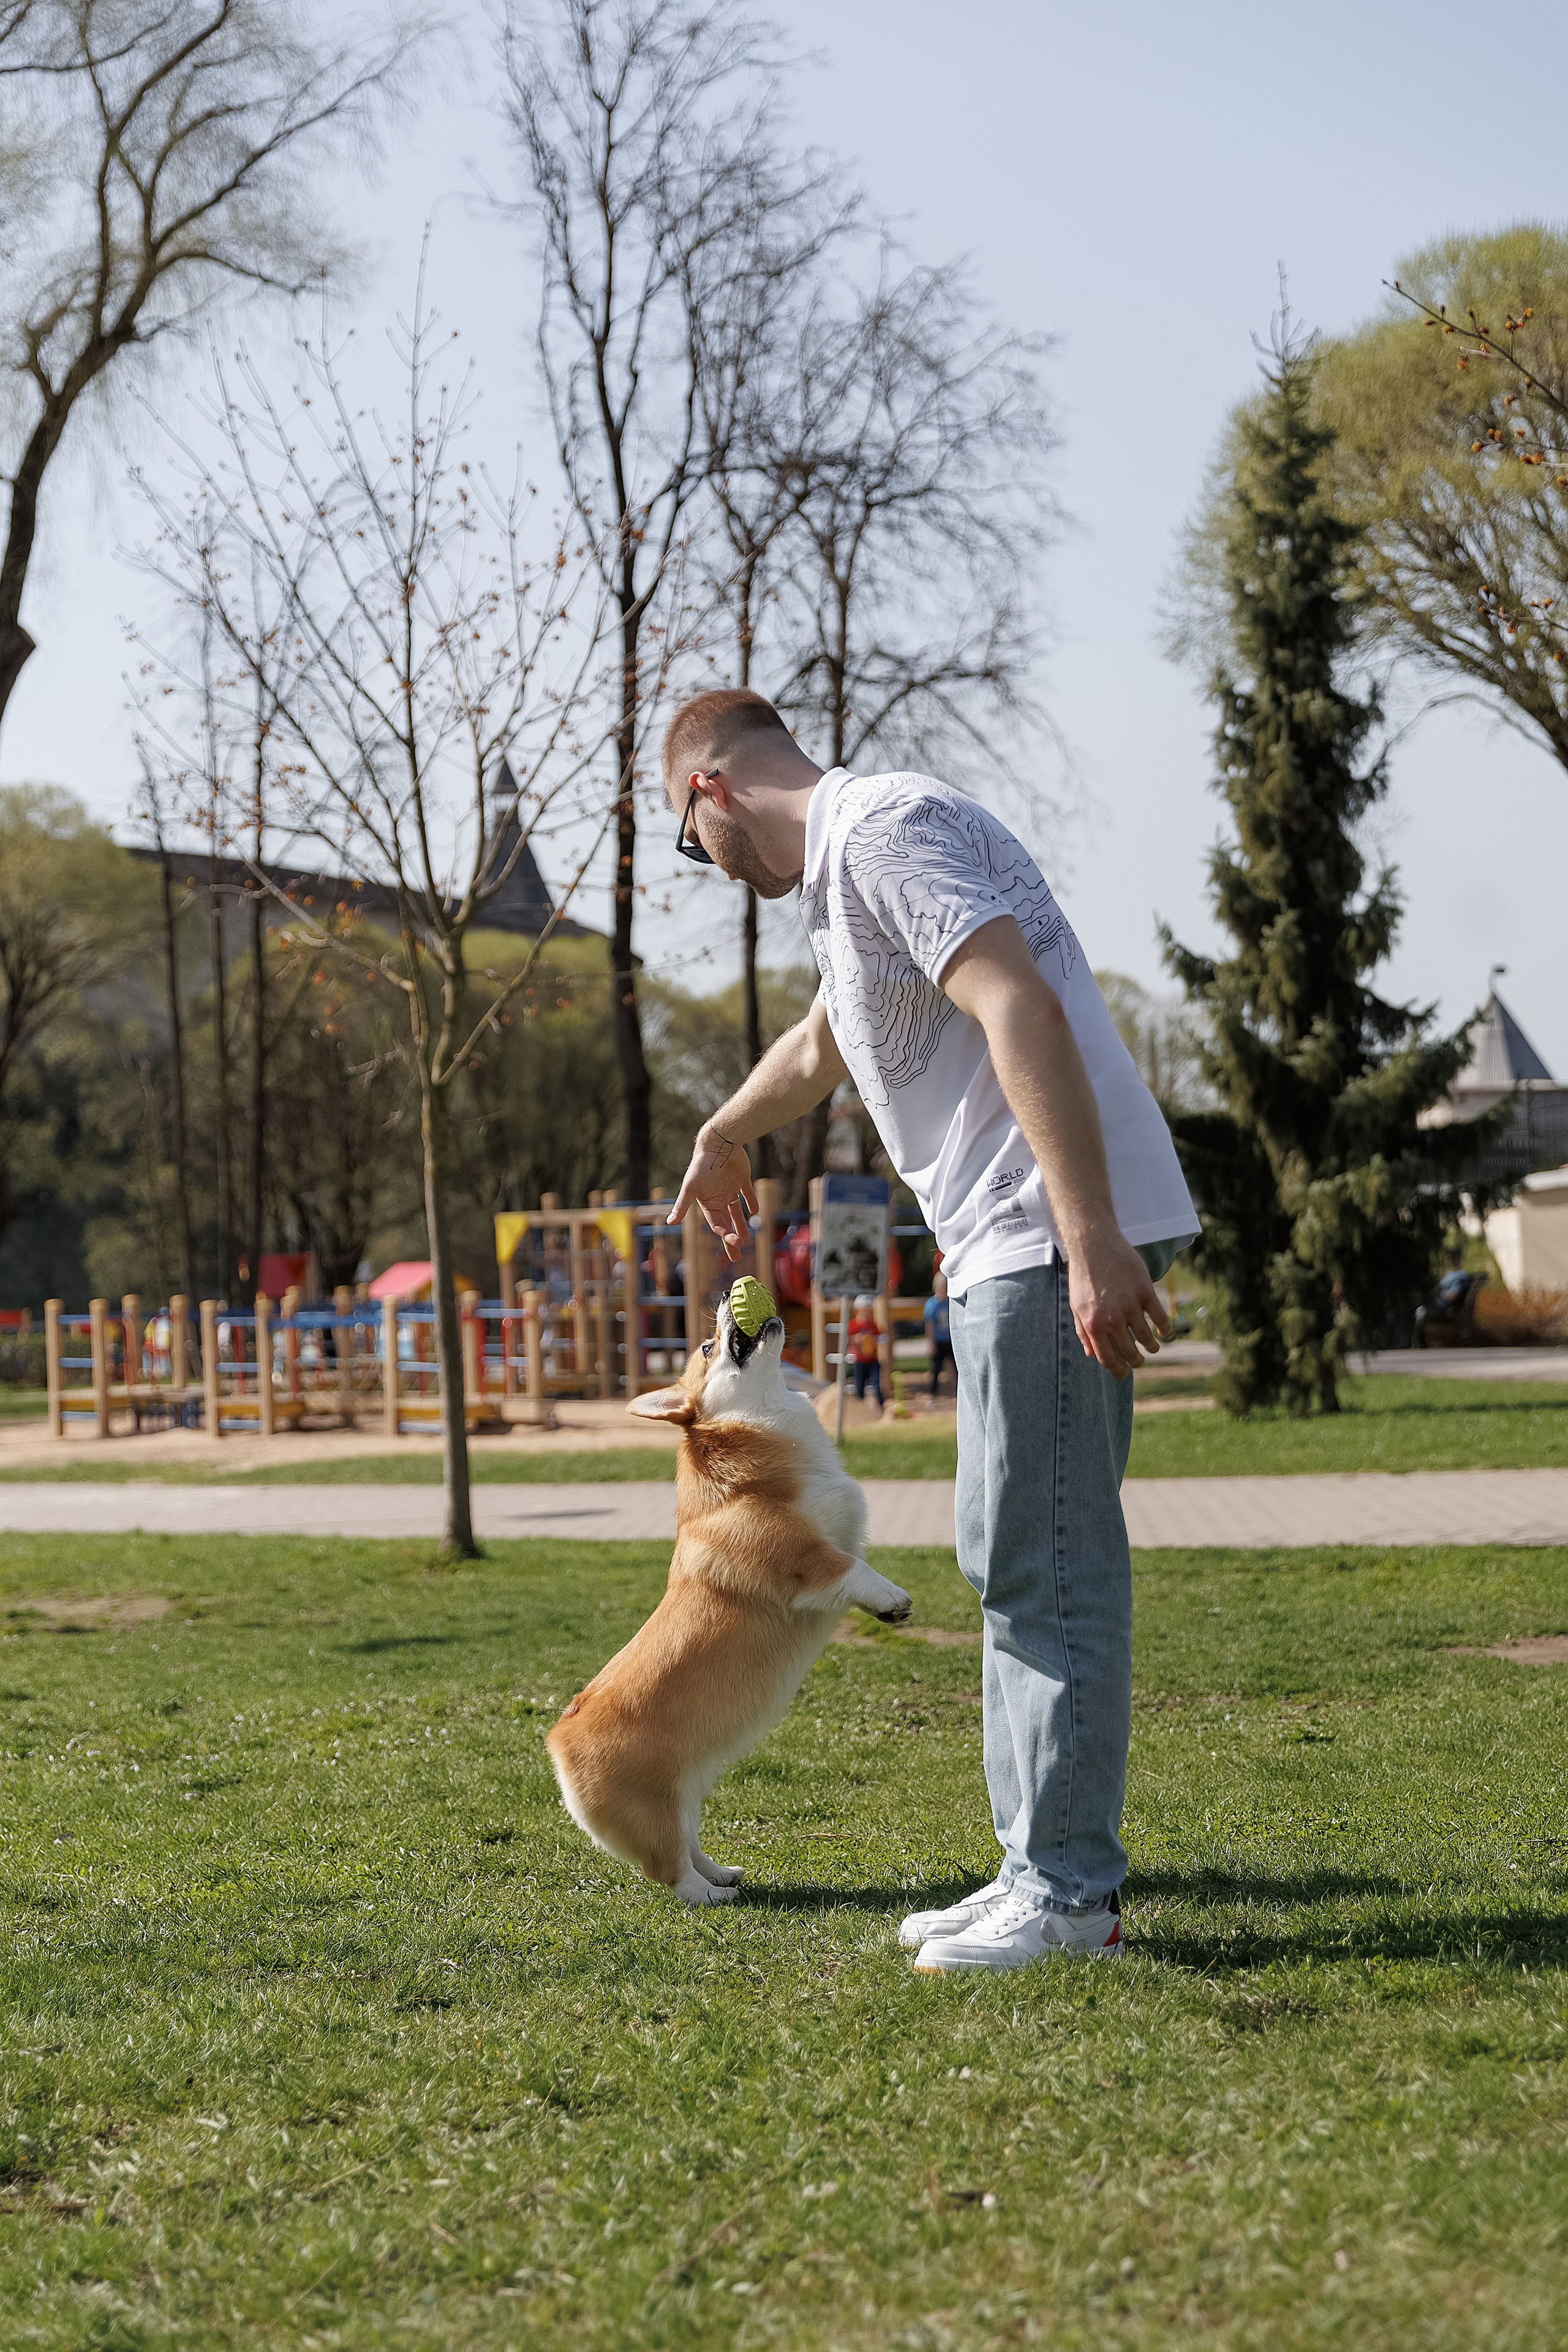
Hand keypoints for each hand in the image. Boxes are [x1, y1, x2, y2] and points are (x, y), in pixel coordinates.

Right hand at [668, 1125, 756, 1260]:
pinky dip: (751, 1202)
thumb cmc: (702, 1166)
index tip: (738, 1244)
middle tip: (737, 1256)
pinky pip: (747, 1193)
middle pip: (725, 1223)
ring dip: (741, 1225)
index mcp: (707, 1202)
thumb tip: (669, 1222)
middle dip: (730, 1239)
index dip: (726, 1236)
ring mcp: (729, 1188)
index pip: (717, 1224)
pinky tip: (755, 1212)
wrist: (719, 1143)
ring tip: (746, 1238)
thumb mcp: (691, 1188)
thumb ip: (682, 1205)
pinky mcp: (741, 1178)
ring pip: (736, 1211)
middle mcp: (717, 1197)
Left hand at [1066, 1229, 1169, 1375]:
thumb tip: (1091, 1355)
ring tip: (1153, 1347)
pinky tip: (1164, 1332)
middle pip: (1130, 1351)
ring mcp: (1130, 1306)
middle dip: (1136, 1362)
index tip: (1124, 1373)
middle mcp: (1112, 1319)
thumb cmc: (1083, 1277)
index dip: (1118, 1370)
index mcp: (1093, 1325)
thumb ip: (1083, 1331)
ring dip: (1152, 1347)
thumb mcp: (1076, 1307)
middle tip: (1139, 1362)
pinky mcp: (1145, 1292)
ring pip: (1147, 1338)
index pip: (1108, 1358)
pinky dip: (1164, 1329)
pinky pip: (1160, 1318)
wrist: (1095, 1246)